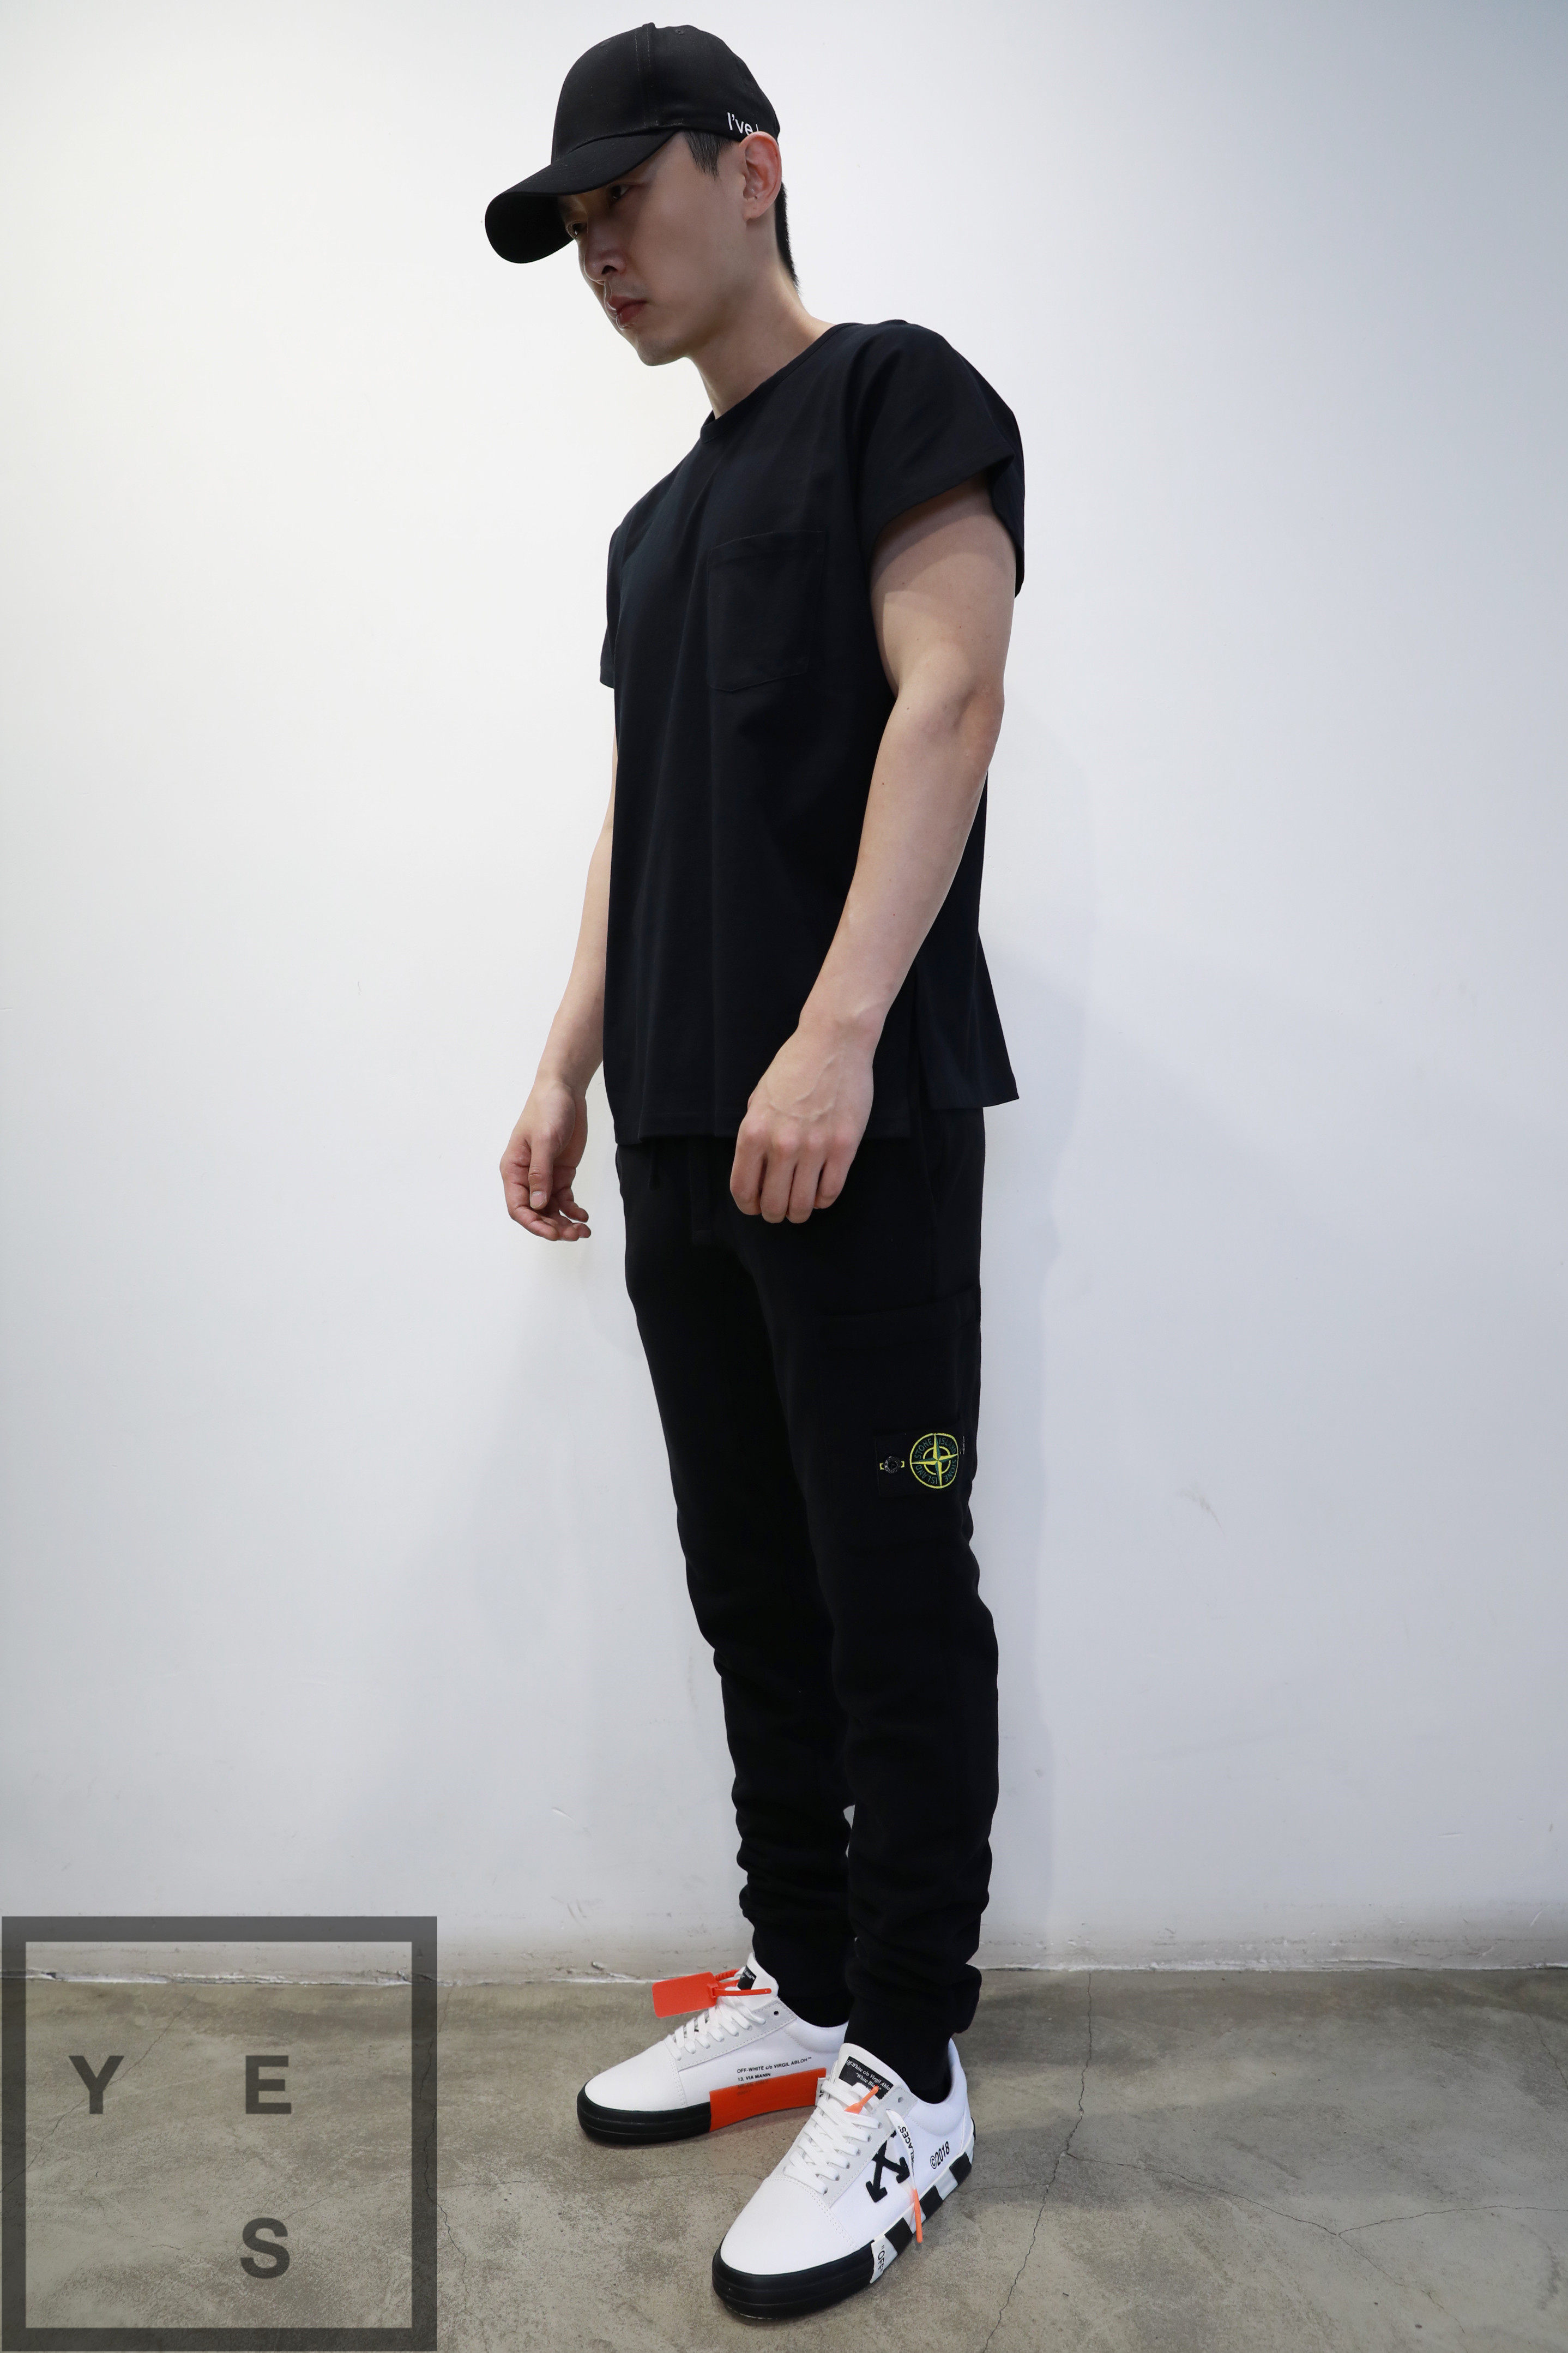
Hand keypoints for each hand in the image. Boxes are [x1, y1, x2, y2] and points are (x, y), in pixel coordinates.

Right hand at [501, 1077, 590, 1239]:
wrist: (564, 1092)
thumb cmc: (547, 1110)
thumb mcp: (543, 1141)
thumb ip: (540, 1173)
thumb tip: (538, 1205)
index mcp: (513, 1169)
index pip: (518, 1206)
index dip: (533, 1223)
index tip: (552, 1233)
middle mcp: (526, 1177)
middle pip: (536, 1213)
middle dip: (553, 1227)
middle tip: (572, 1235)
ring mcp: (545, 1176)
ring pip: (551, 1210)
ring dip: (565, 1222)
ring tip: (582, 1231)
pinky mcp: (561, 1174)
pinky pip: (564, 1199)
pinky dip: (573, 1210)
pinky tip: (583, 1217)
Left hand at [730, 1019, 875, 1222]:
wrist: (833, 1042)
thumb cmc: (794, 1066)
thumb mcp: (759, 1098)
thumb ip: (754, 1134)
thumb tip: (755, 1169)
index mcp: (753, 1131)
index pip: (743, 1189)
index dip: (748, 1206)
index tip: (754, 1207)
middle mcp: (781, 1143)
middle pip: (773, 1204)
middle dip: (774, 1214)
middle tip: (779, 1211)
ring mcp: (814, 1146)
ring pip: (802, 1205)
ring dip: (798, 1213)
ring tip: (799, 1208)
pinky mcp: (844, 1146)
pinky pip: (831, 1191)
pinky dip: (823, 1199)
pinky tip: (820, 1192)